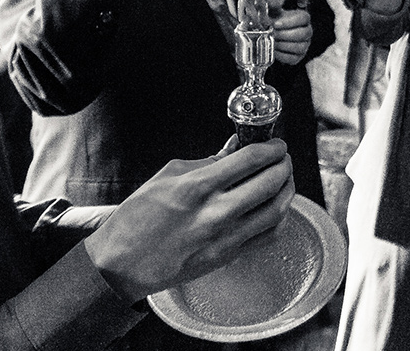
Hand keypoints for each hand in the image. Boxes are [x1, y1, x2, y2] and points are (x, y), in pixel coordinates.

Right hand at [83, 138, 293, 301]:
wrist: (122, 264)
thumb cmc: (138, 219)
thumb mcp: (167, 176)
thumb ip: (206, 162)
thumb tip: (234, 150)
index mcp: (198, 187)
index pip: (250, 160)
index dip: (270, 148)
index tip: (276, 145)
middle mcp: (216, 213)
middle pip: (270, 183)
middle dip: (284, 165)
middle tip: (283, 158)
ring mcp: (225, 238)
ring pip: (275, 211)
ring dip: (287, 190)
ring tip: (285, 180)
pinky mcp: (227, 257)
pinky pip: (267, 237)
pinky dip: (279, 219)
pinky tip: (276, 208)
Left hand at [271, 8, 312, 64]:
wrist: (273, 34)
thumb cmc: (275, 20)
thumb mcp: (274, 11)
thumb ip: (273, 5)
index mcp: (304, 18)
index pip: (303, 18)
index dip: (290, 22)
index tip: (276, 24)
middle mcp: (307, 31)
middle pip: (303, 34)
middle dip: (285, 34)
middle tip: (272, 34)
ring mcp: (305, 45)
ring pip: (299, 47)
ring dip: (283, 45)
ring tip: (272, 41)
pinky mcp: (299, 57)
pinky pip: (293, 58)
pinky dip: (282, 55)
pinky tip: (273, 50)